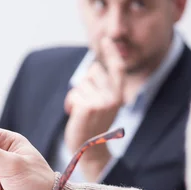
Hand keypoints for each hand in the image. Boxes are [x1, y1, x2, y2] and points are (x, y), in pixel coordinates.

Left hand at [64, 38, 125, 180]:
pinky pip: (73, 94)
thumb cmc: (93, 124)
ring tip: (83, 112)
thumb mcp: (103, 104)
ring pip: (81, 84)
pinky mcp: (87, 107)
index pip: (117, 68)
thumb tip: (93, 67)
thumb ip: (101, 87)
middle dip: (85, 84)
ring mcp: (101, 102)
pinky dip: (71, 103)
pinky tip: (76, 116)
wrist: (90, 149)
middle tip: (88, 104)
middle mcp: (113, 97)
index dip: (112, 53)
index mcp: (119, 95)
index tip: (106, 39)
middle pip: (92, 72)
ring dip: (77, 96)